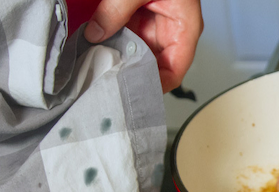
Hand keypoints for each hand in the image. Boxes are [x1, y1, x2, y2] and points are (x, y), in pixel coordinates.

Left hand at [84, 0, 203, 92]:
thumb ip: (114, 12)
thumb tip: (94, 35)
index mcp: (185, 28)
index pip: (175, 71)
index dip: (155, 87)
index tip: (131, 92)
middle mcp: (173, 30)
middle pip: (154, 65)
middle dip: (131, 71)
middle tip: (107, 79)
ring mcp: (157, 24)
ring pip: (139, 52)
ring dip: (120, 56)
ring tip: (100, 62)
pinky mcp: (143, 16)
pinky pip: (130, 35)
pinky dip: (115, 40)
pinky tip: (100, 44)